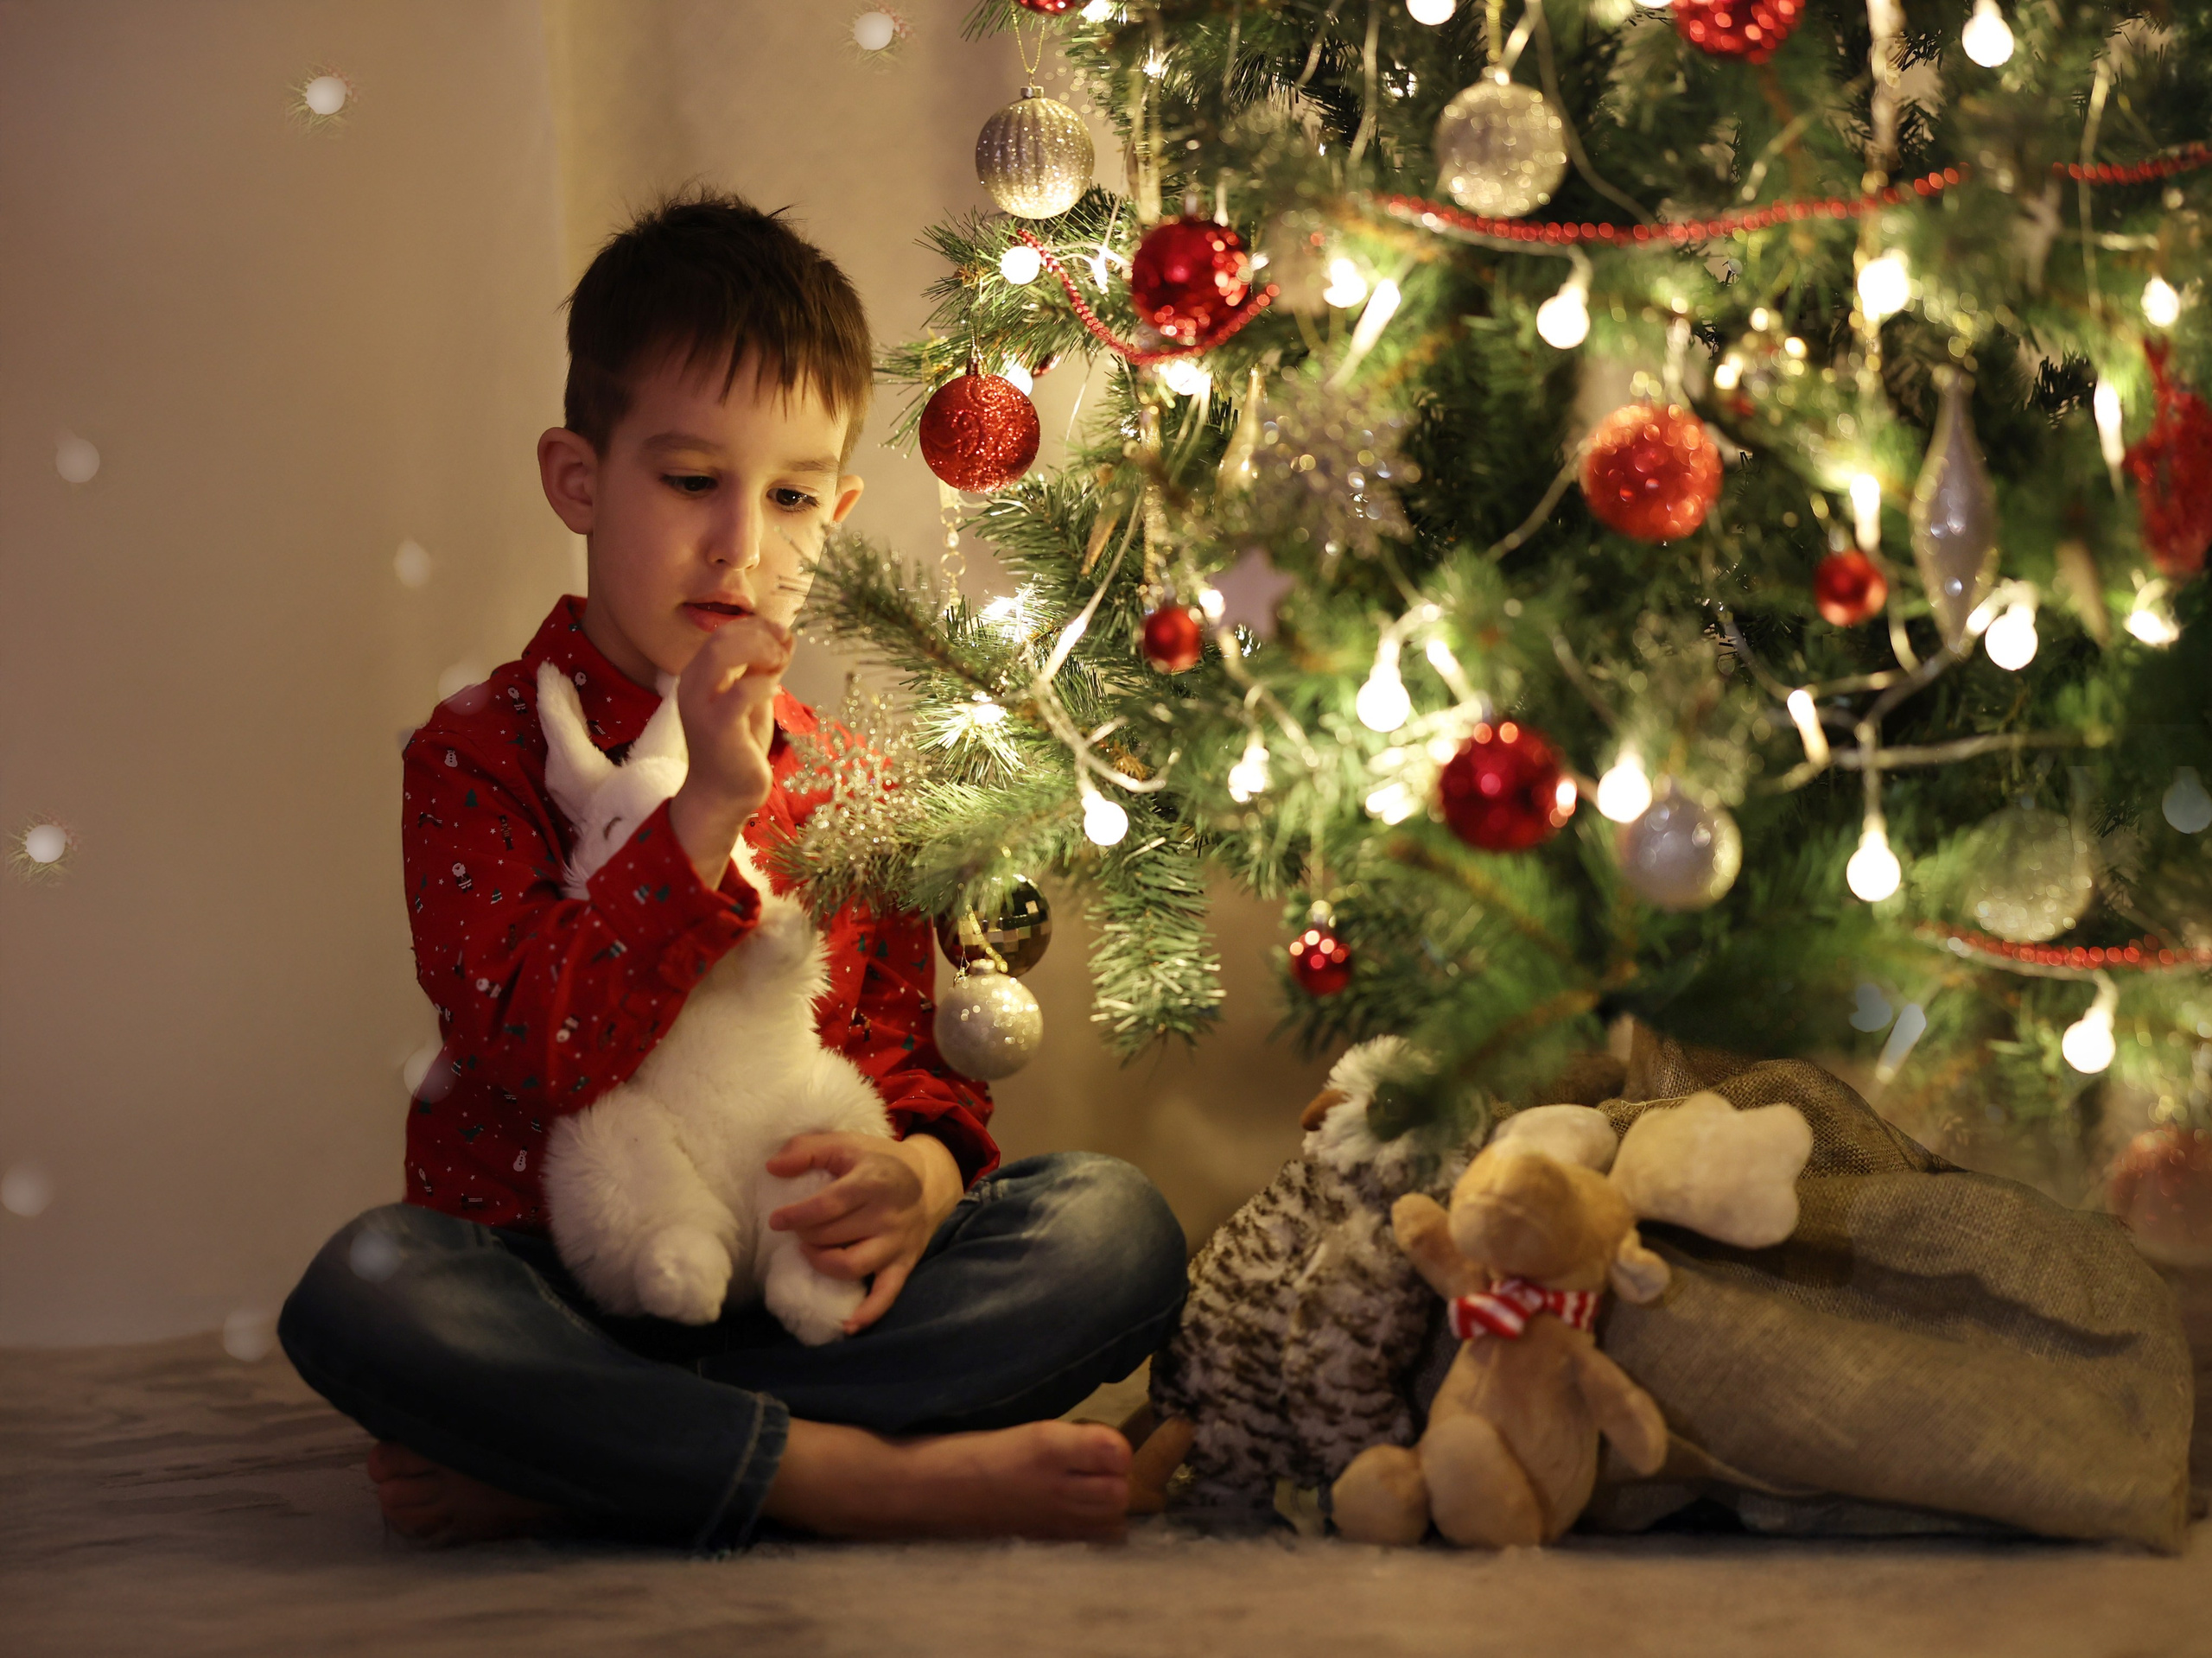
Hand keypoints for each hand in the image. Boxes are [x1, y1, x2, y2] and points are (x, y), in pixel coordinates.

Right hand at [667, 616, 792, 883]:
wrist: (724, 794)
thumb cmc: (738, 746)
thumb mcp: (754, 698)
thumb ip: (765, 669)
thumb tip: (786, 637)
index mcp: (699, 676)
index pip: (723, 634)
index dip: (757, 626)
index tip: (783, 634)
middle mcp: (692, 686)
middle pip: (721, 638)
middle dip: (759, 635)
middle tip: (785, 647)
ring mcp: (700, 706)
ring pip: (722, 655)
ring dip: (759, 651)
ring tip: (780, 664)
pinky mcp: (717, 728)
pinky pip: (740, 693)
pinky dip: (762, 683)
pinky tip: (776, 689)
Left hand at [766, 1132, 964, 1333]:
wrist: (930, 1180)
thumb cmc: (878, 1162)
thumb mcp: (846, 1143)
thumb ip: (807, 1149)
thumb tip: (772, 1168)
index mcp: (872, 1181)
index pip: (828, 1205)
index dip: (797, 1216)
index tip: (776, 1220)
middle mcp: (887, 1214)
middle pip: (834, 1235)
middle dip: (806, 1235)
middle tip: (797, 1230)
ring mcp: (896, 1242)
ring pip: (853, 1265)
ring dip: (822, 1263)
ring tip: (810, 1251)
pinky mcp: (904, 1264)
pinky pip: (887, 1295)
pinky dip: (868, 1314)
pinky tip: (846, 1326)